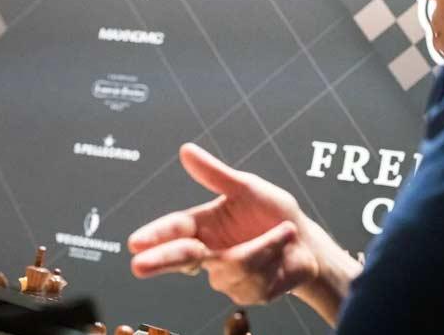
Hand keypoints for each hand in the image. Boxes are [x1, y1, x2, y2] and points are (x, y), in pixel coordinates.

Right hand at [128, 143, 323, 304]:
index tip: (136, 243)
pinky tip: (281, 257)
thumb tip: (186, 150)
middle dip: (160, 261)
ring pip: (232, 266)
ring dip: (263, 246)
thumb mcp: (247, 188)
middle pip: (180, 258)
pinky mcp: (245, 294)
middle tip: (139, 266)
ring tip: (282, 234)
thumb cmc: (274, 214)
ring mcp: (225, 276)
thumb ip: (215, 174)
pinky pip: (254, 279)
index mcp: (203, 224)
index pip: (174, 229)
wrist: (307, 244)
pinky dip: (274, 260)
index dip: (155, 236)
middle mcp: (209, 252)